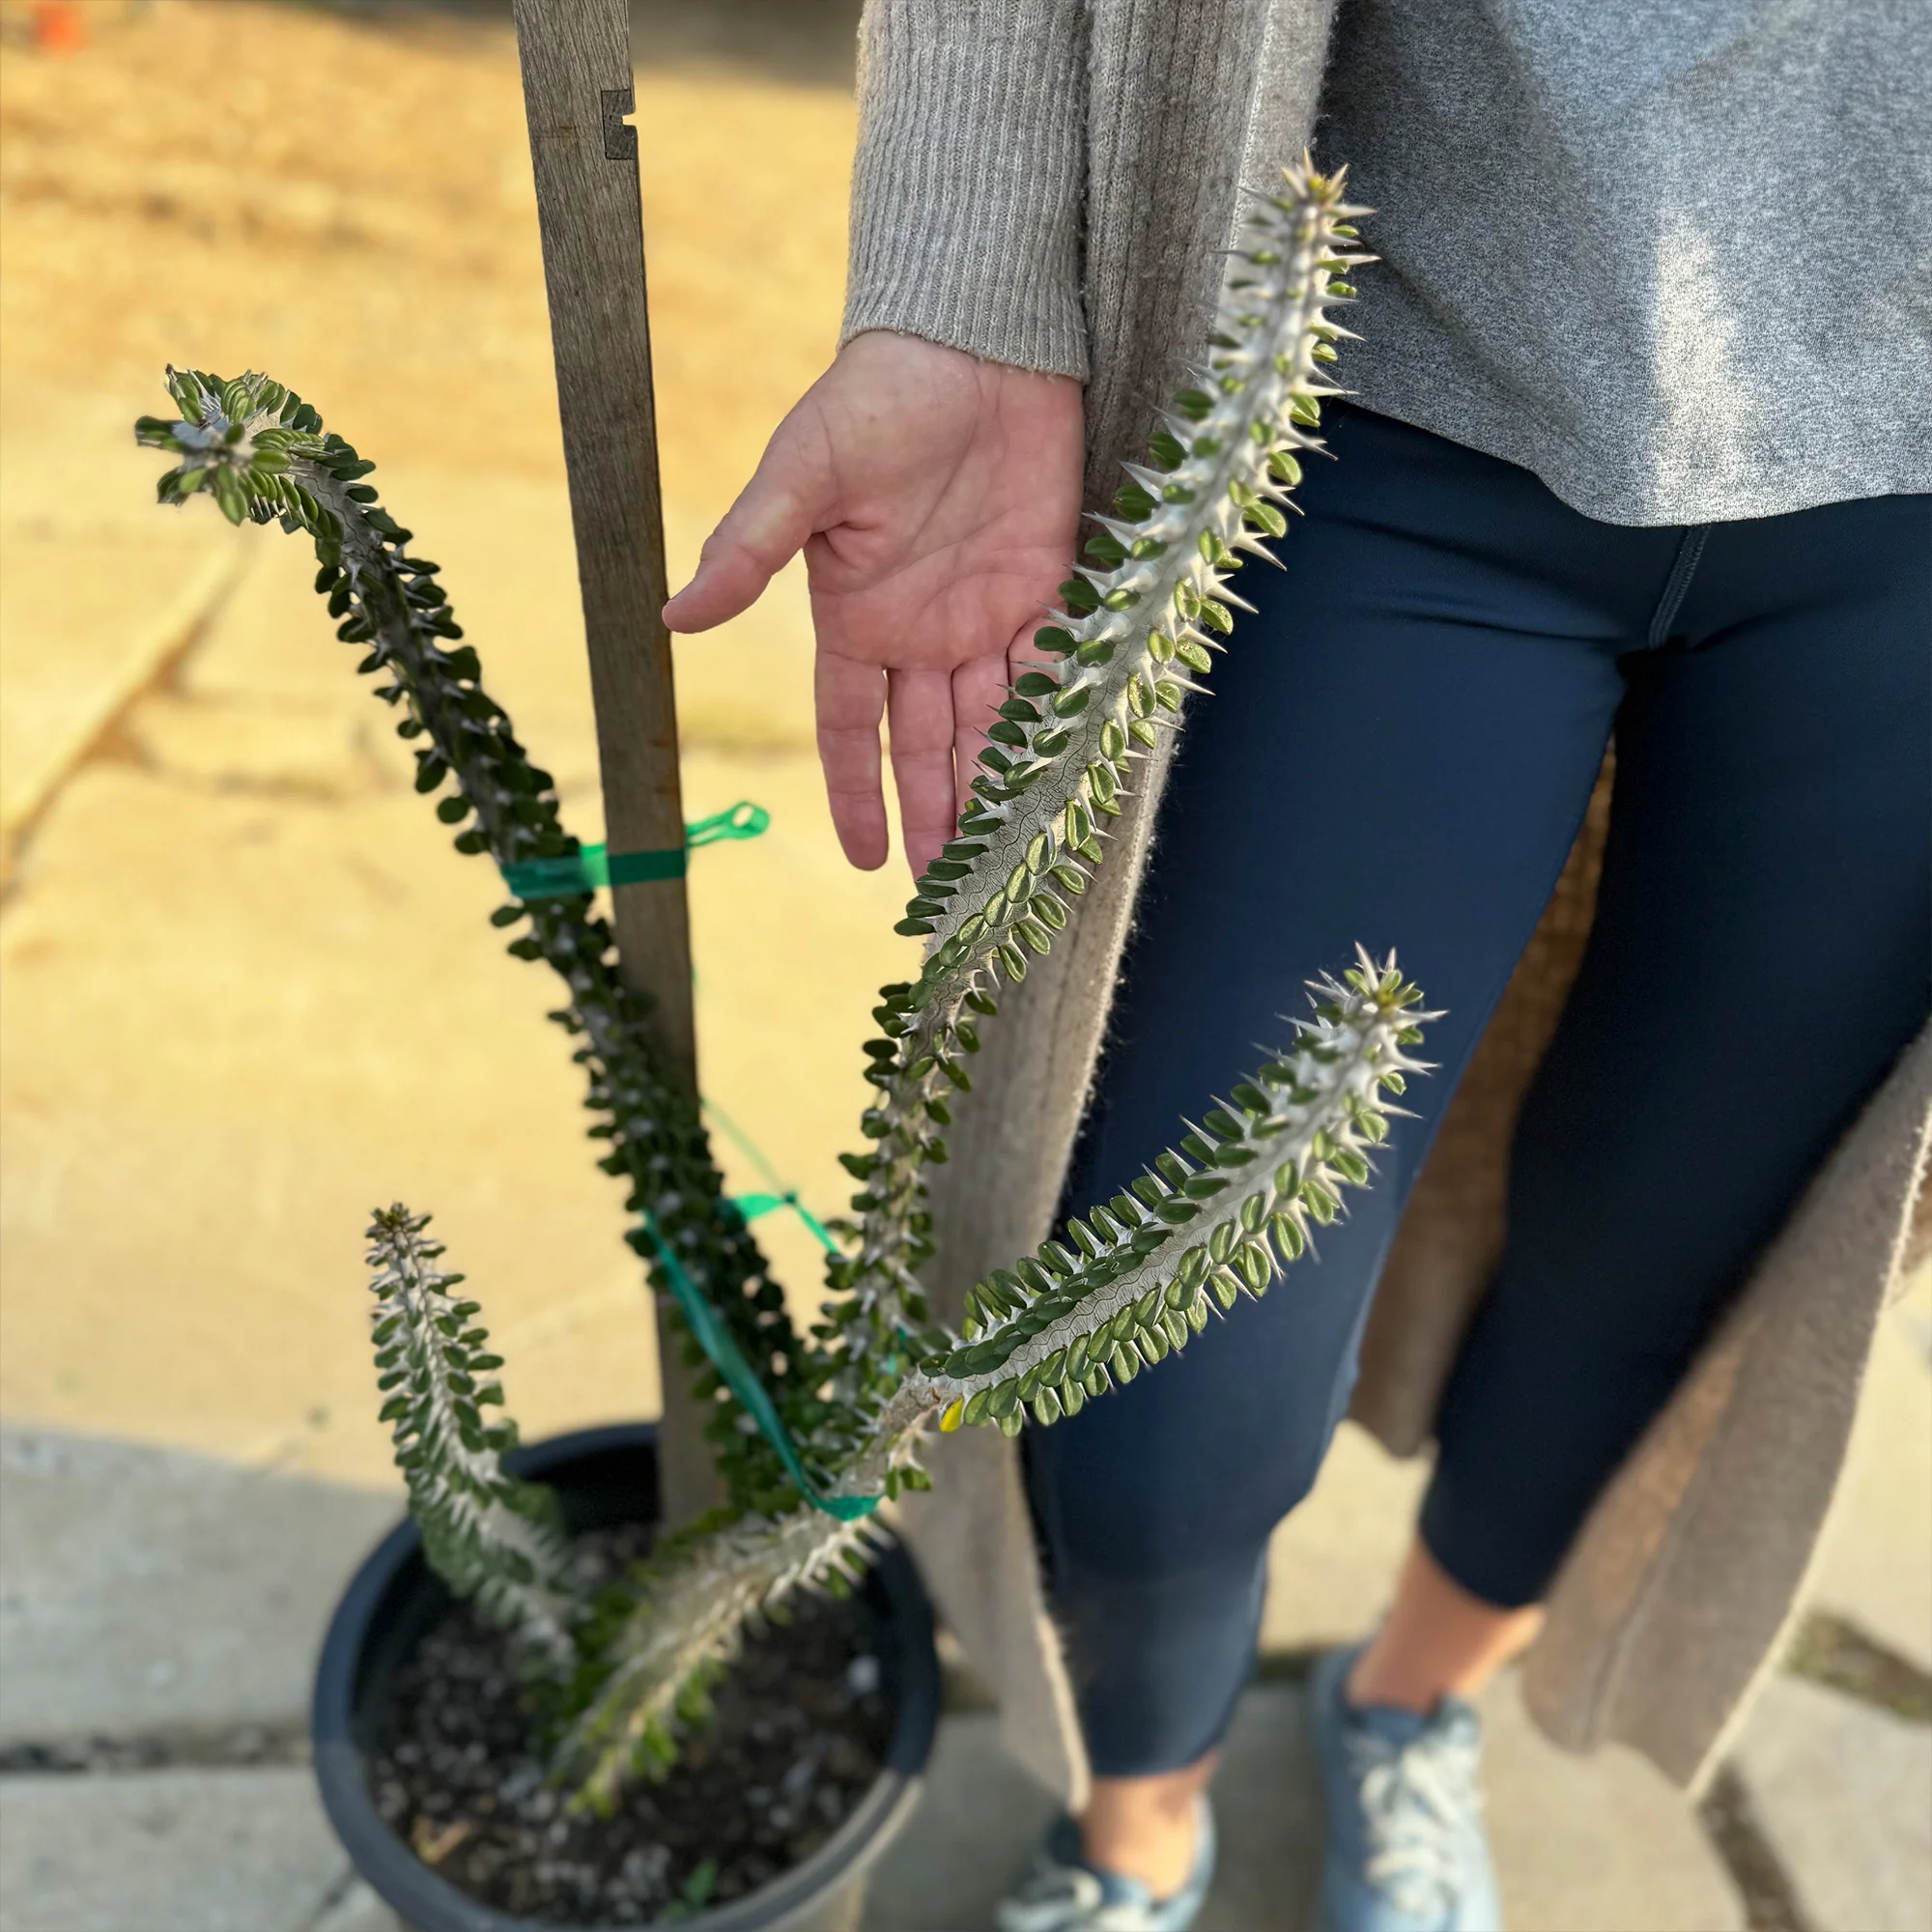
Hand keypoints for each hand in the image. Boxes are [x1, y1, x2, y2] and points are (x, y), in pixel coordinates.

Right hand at [663, 331, 1083, 876]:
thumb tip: (672, 618)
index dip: (859, 794)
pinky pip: (1052, 672)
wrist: (976, 340)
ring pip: (989, 724)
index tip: (869, 862)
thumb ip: (748, 550)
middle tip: (949, 889)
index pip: (852, 727)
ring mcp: (984, 613)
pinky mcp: (1049, 586)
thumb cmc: (875, 397)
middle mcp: (918, 630)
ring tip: (1002, 857)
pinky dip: (1055, 723)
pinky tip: (1059, 778)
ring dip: (992, 786)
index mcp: (854, 616)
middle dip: (936, 815)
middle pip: (927, 745)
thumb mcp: (804, 476)